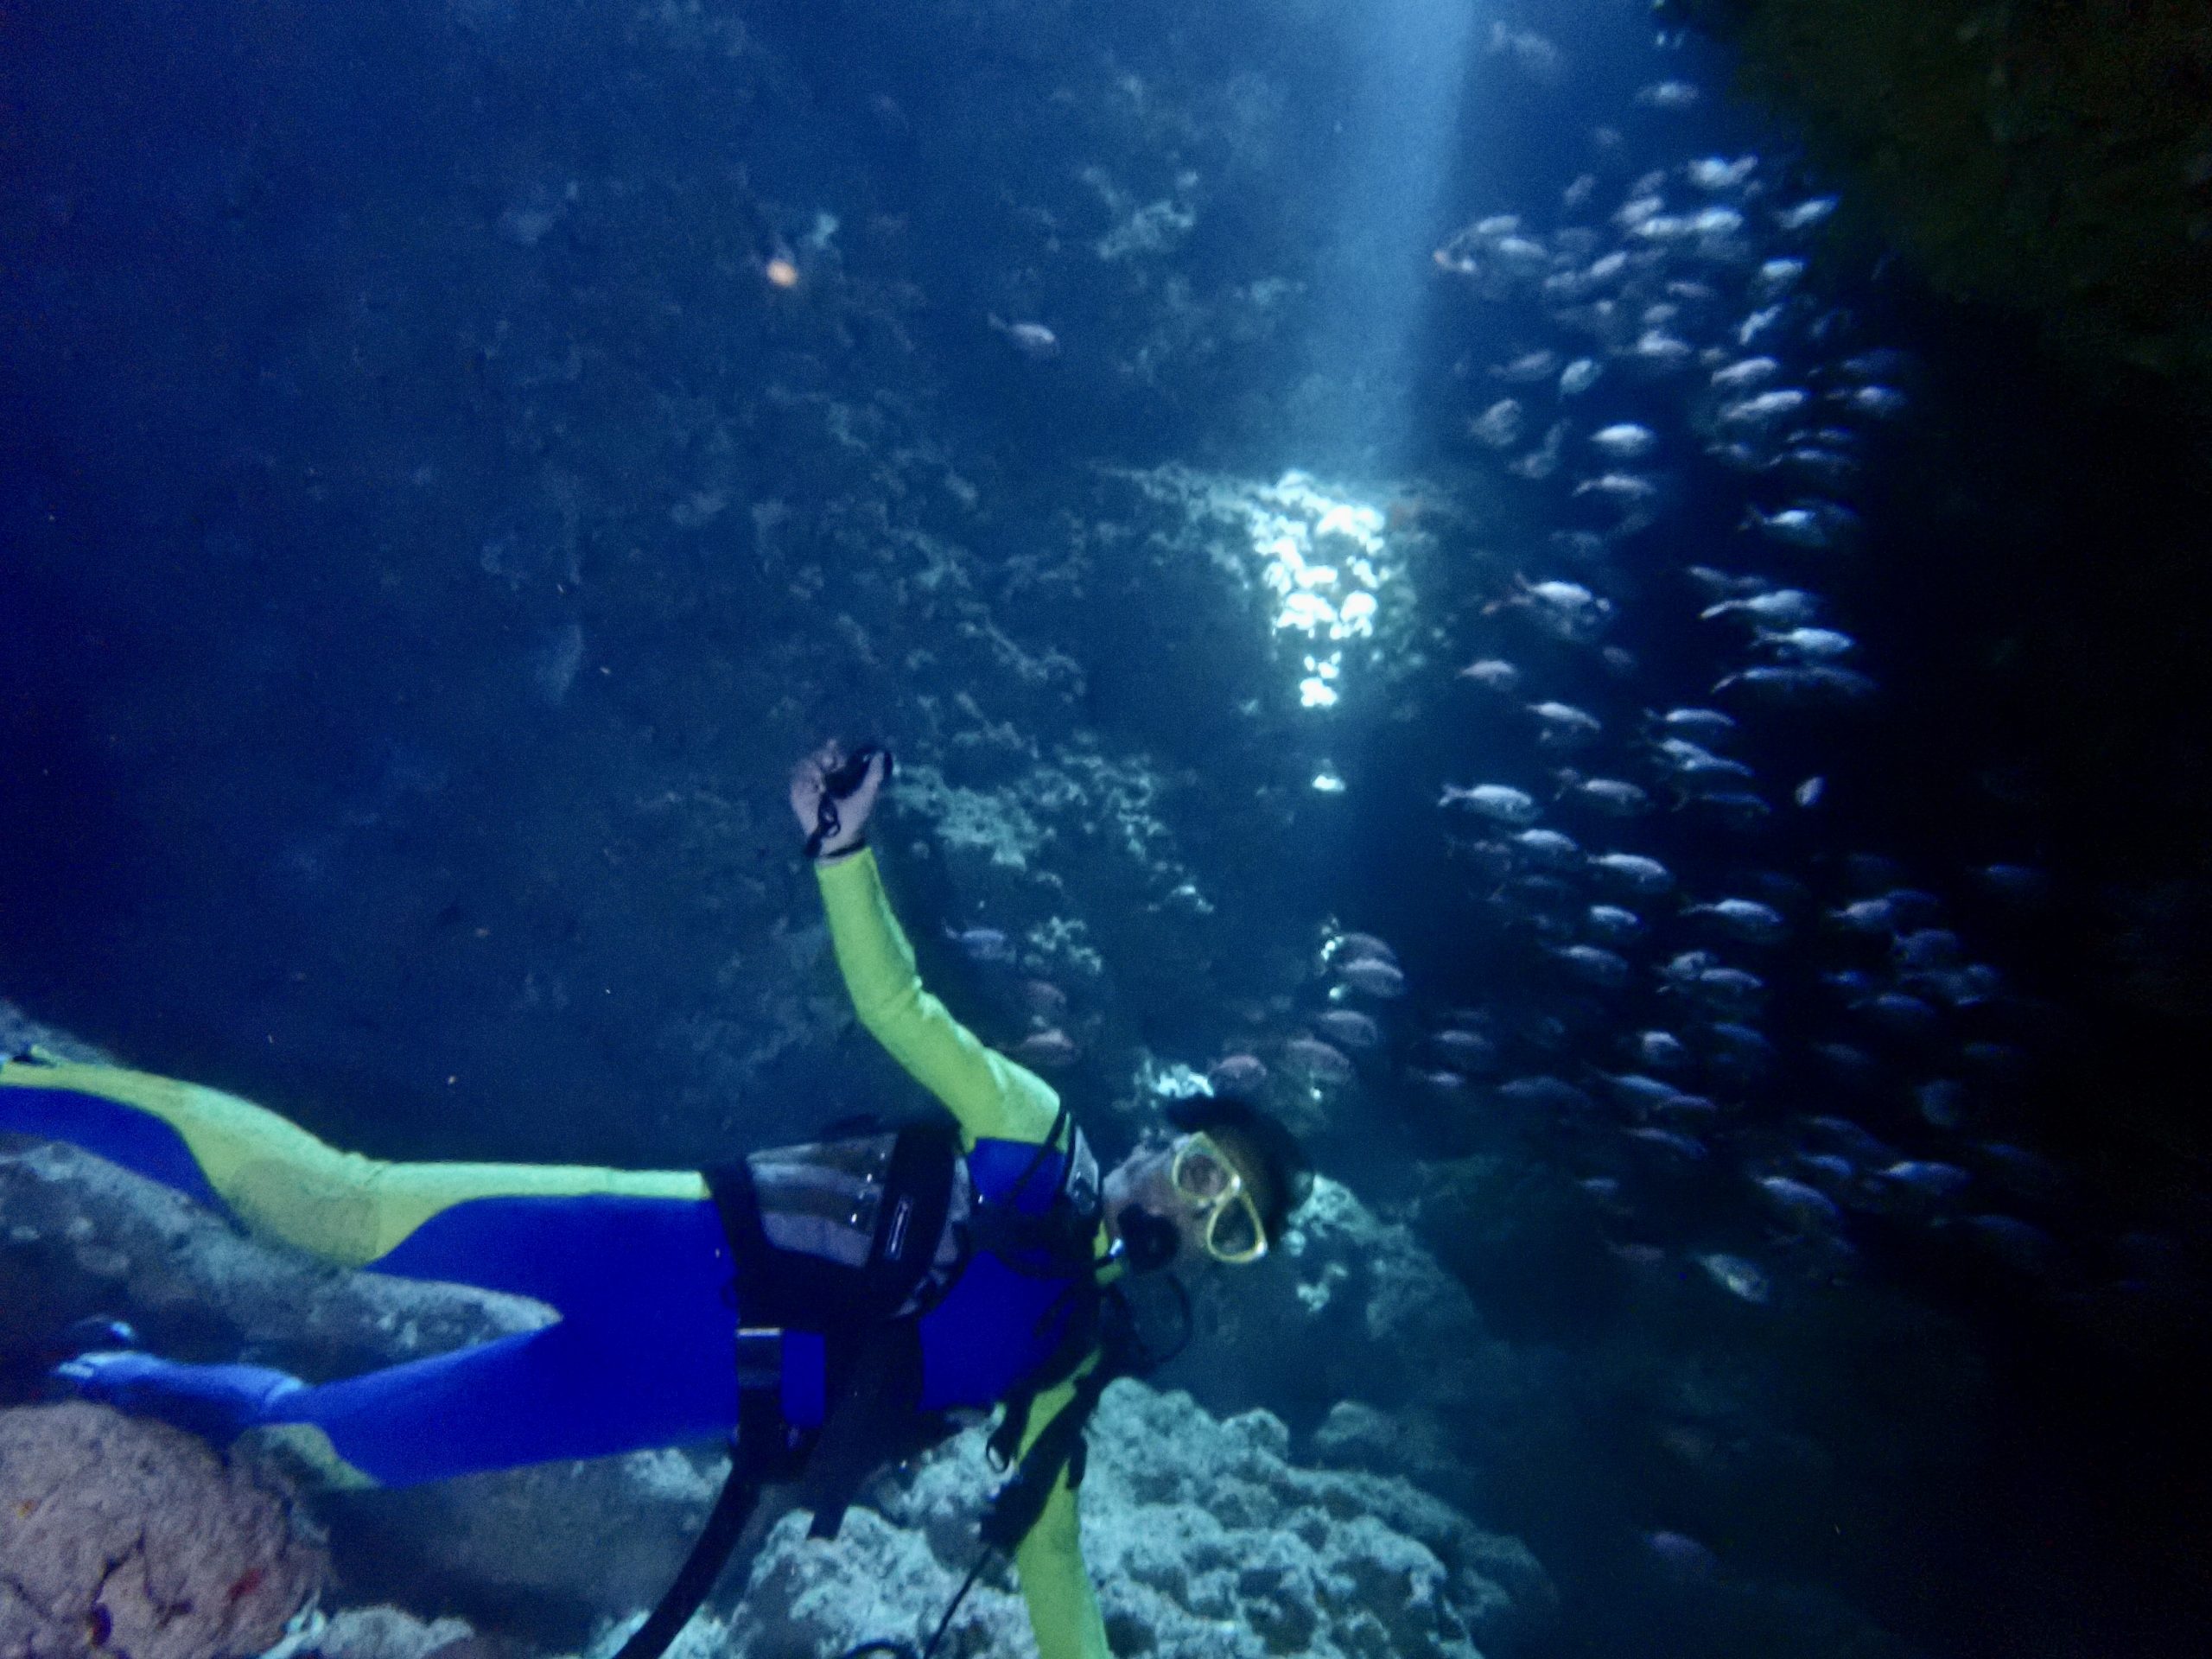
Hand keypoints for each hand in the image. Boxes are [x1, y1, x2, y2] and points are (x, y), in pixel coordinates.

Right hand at [790, 741, 887, 857]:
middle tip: (830, 759)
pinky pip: (797, 777)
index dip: (835, 749)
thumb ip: (874, 774)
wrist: (840, 838)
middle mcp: (824, 777)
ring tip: (823, 772)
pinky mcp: (798, 793)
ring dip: (814, 763)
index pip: (835, 755)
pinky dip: (805, 775)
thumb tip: (880, 753)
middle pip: (819, 756)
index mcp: (840, 775)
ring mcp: (810, 785)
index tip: (834, 745)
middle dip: (824, 754)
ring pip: (807, 763)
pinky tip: (815, 780)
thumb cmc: (856, 817)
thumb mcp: (869, 794)